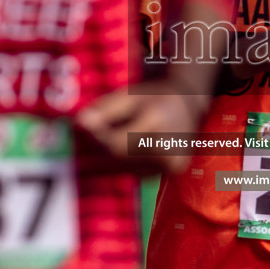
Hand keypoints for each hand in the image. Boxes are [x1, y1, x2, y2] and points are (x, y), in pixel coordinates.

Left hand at [76, 76, 209, 173]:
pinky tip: (133, 146)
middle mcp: (168, 145)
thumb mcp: (129, 96)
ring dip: (114, 157)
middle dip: (102, 148)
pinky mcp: (175, 169)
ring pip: (128, 168)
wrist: (189, 103)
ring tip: (117, 136)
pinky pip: (140, 172)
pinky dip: (129, 163)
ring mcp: (174, 161)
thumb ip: (105, 110)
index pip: (117, 144)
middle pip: (121, 159)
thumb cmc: (154, 97)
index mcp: (156, 122)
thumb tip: (81, 122)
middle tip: (94, 134)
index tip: (83, 128)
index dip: (97, 139)